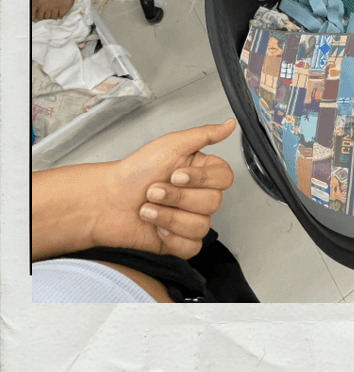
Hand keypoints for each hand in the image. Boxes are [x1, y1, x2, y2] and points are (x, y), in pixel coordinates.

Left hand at [93, 119, 235, 258]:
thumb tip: (229, 124)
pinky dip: (172, 238)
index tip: (177, 174)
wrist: (105, 201)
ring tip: (148, 208)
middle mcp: (198, 195)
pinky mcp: (179, 242)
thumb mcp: (170, 145)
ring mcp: (190, 219)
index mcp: (200, 172)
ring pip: (201, 225)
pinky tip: (156, 228)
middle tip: (154, 190)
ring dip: (169, 217)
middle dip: (178, 198)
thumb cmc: (133, 172)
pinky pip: (192, 246)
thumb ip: (204, 134)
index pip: (224, 178)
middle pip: (213, 203)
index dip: (202, 179)